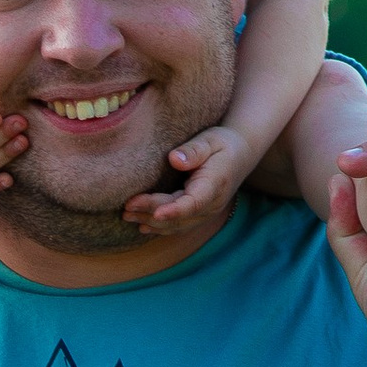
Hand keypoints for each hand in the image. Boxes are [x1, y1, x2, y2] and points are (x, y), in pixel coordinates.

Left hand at [124, 123, 252, 233]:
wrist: (240, 154)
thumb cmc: (223, 143)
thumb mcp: (211, 139)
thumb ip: (194, 150)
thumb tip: (174, 159)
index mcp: (214, 185)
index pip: (193, 203)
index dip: (174, 210)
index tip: (155, 212)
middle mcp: (211, 205)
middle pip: (179, 216)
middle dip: (151, 213)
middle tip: (126, 207)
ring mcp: (205, 213)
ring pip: (177, 225)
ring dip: (151, 222)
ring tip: (127, 216)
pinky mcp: (198, 215)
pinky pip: (179, 226)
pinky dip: (160, 227)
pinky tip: (142, 225)